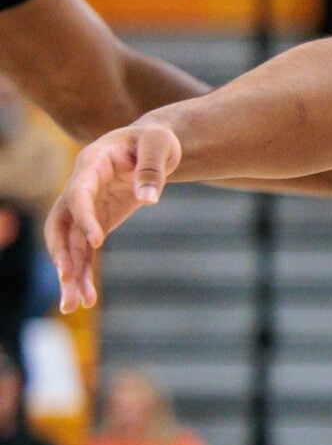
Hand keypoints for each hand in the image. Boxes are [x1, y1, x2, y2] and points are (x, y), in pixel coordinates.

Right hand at [46, 122, 183, 310]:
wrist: (150, 146)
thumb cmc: (155, 140)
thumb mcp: (159, 144)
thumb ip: (152, 168)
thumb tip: (149, 198)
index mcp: (91, 163)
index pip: (78, 193)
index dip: (84, 216)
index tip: (97, 241)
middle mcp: (79, 187)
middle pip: (60, 223)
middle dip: (61, 252)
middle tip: (67, 278)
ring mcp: (84, 207)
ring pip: (69, 243)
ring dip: (70, 273)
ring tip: (75, 304)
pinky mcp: (95, 222)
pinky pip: (83, 250)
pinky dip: (83, 271)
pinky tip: (86, 297)